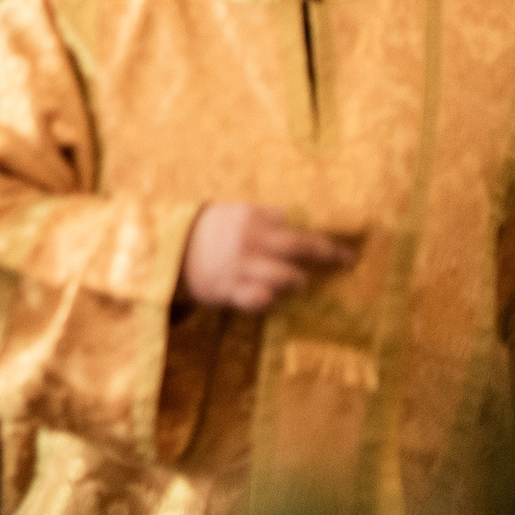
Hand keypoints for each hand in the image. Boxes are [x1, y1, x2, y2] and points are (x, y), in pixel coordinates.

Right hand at [178, 203, 355, 313]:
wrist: (167, 250)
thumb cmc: (207, 232)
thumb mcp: (232, 214)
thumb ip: (261, 219)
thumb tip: (293, 221)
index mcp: (252, 217)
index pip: (294, 226)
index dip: (315, 237)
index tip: (337, 246)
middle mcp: (250, 240)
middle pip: (301, 246)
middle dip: (329, 254)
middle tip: (347, 261)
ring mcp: (241, 266)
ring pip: (286, 276)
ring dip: (296, 280)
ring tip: (299, 281)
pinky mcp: (230, 290)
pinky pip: (260, 299)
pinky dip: (267, 300)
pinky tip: (268, 297)